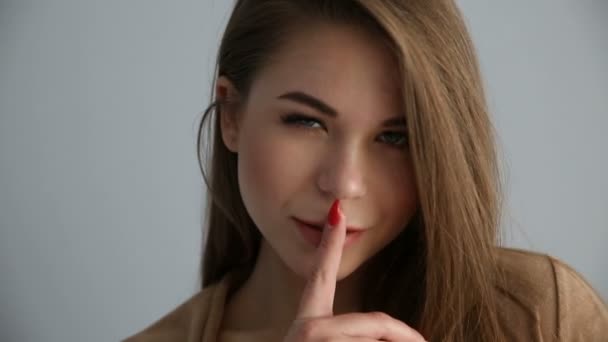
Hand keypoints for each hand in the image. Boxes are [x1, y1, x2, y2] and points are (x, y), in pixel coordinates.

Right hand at [284, 200, 426, 340]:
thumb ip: (348, 334)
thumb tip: (392, 331)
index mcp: (308, 323)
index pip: (321, 274)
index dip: (331, 241)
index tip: (337, 210)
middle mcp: (311, 327)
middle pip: (376, 324)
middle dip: (403, 337)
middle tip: (423, 341)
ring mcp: (320, 338)